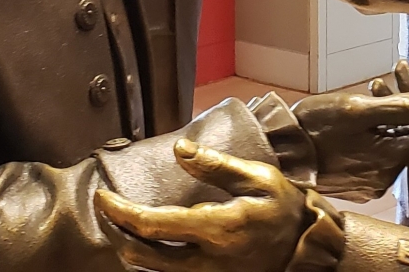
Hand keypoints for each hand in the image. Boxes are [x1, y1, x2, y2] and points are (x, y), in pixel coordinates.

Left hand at [94, 139, 307, 271]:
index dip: (121, 212)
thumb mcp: (257, 177)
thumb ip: (216, 164)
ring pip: (152, 271)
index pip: (154, 225)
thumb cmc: (282, 207)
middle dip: (115, 232)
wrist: (305, 246)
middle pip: (143, 255)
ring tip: (116, 223)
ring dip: (129, 247)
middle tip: (103, 209)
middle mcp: (207, 260)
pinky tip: (142, 242)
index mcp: (217, 228)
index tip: (103, 195)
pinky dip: (149, 259)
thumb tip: (180, 148)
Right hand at [292, 59, 408, 201]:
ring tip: (376, 82)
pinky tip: (367, 103)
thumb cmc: (314, 127)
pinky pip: (381, 147)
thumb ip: (404, 107)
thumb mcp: (358, 109)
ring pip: (397, 137)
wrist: (279, 152)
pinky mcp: (358, 178)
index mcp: (392, 159)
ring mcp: (372, 179)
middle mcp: (387, 175)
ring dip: (393, 107)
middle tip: (401, 68)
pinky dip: (380, 124)